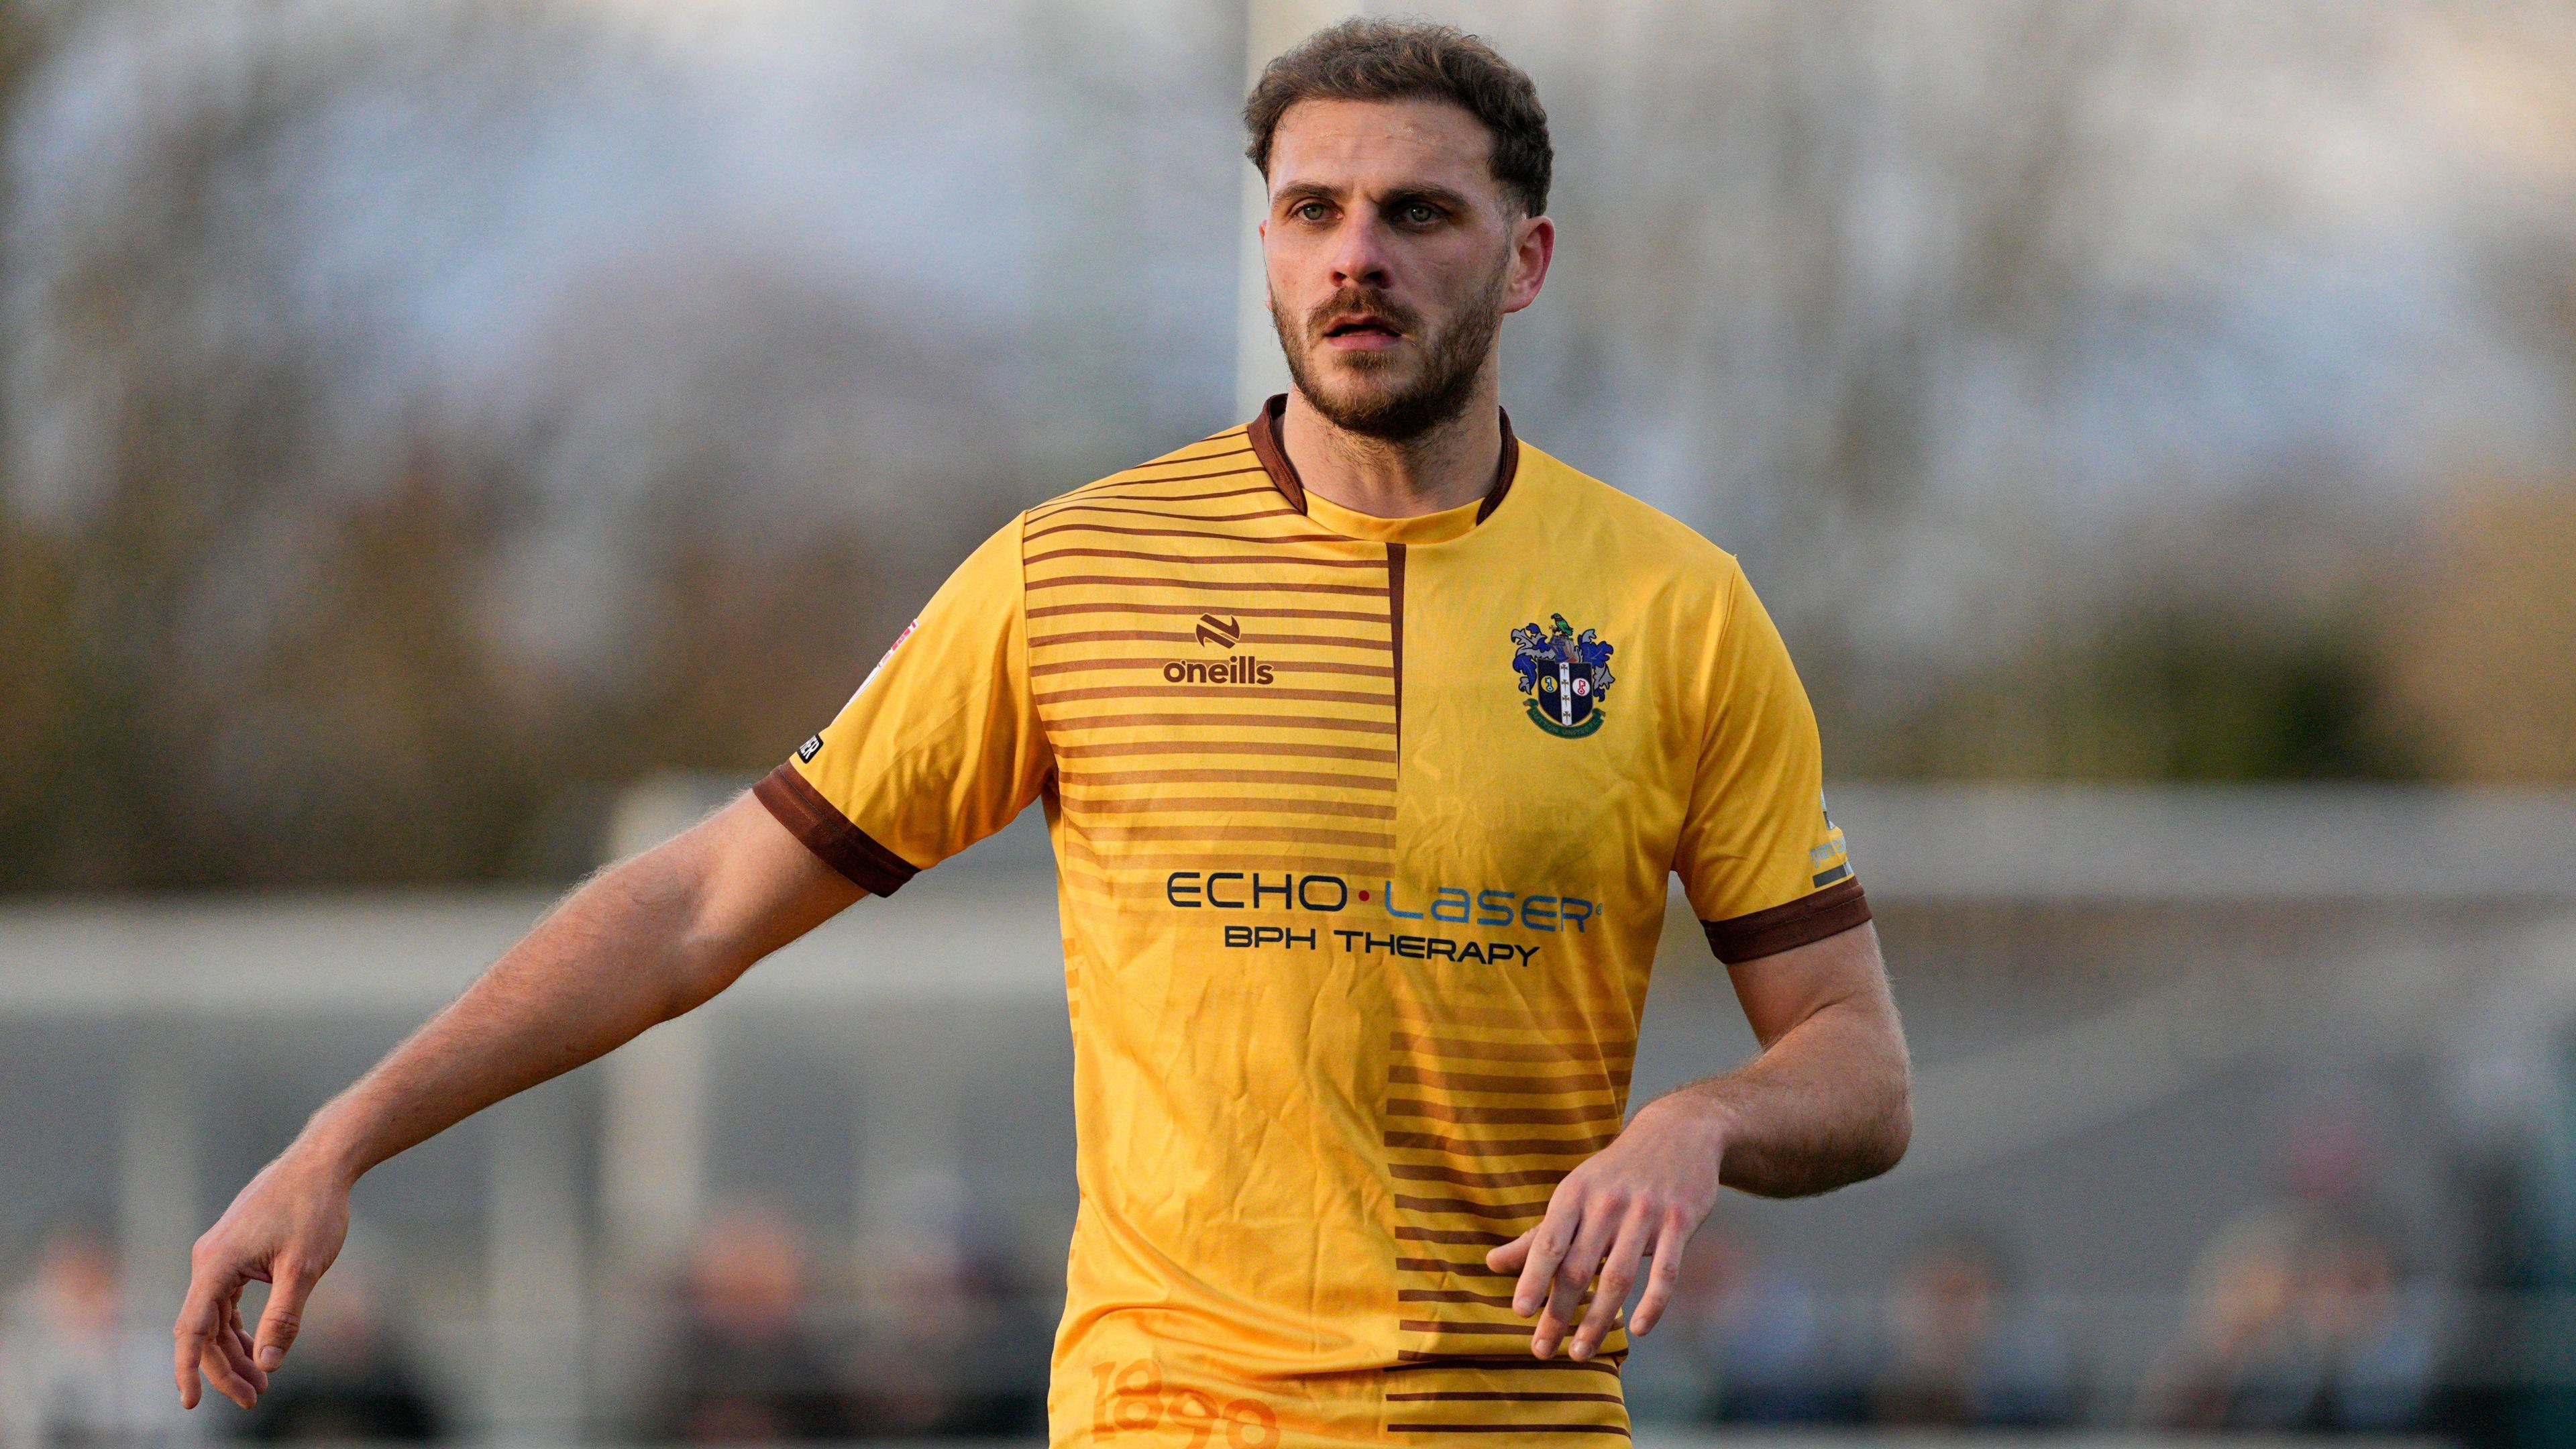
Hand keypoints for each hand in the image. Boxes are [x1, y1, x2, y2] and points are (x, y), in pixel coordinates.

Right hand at [173, 1146, 353, 1408]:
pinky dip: (239, 1324)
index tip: (192, 1404)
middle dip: (225, 1367)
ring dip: (234, 1349)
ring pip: (215, 1315)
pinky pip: (225, 1298)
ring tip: (260, 1380)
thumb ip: (283, 1318)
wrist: (321, 1162)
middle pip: (204, 1328)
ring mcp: (218, 1254)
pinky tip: (256, 1344)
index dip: (189, 1370)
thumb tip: (267, 1364)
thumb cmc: (315, 1209)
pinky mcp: (233, 1250)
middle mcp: (208, 1259)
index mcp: (216, 1264)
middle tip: (254, 1397)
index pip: (192, 1330)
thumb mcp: (305, 1269)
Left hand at [1483, 1094, 1725, 1360]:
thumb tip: (1491, 1264)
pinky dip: (1652, 1304)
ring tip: (1580, 1352)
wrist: (1678, 1133)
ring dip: (1599, 1320)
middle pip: (1580, 1267)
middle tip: (1542, 1350)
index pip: (1549, 1242)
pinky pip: (1666, 1272)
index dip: (1533, 1278)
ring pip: (1619, 1277)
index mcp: (1575, 1194)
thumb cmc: (1614, 1174)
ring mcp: (1646, 1213)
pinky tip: (1638, 1329)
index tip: (1520, 1313)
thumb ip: (1537, 1235)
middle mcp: (1607, 1202)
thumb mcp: (1574, 1194)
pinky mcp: (1680, 1222)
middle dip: (1559, 1313)